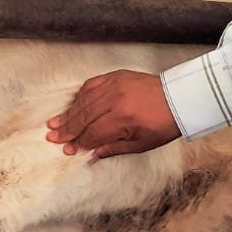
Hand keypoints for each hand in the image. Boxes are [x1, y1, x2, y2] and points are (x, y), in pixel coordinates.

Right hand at [46, 70, 180, 158]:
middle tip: (52, 136)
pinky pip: (92, 85)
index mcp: (123, 119)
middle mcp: (115, 100)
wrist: (179, 98)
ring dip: (69, 113)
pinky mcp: (116, 76)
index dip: (79, 143)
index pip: (92, 133)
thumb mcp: (141, 144)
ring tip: (55, 122)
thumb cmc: (164, 124)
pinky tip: (73, 104)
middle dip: (67, 129)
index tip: (67, 149)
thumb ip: (114, 149)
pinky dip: (80, 95)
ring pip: (84, 100)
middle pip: (84, 117)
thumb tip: (92, 155)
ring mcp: (115, 85)